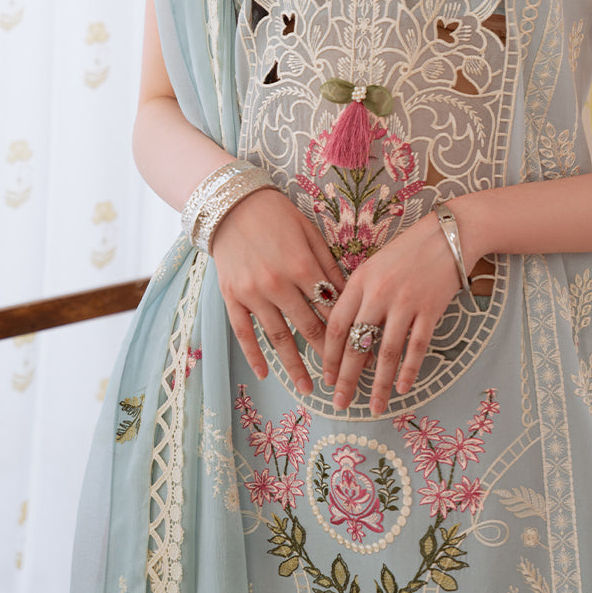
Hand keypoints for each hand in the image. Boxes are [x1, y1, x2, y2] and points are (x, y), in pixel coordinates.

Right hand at [210, 187, 347, 395]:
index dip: (346, 331)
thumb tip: (348, 296)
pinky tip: (265, 373)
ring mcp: (252, 293)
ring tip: (307, 388)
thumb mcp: (310, 233)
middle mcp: (278, 283)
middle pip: (307, 327)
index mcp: (302, 266)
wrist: (232, 204)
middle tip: (340, 378)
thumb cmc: (278, 215)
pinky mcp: (231, 296)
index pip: (329, 308)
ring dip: (293, 365)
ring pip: (277, 337)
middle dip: (326, 355)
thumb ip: (328, 265)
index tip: (360, 351)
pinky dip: (254, 355)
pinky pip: (243, 332)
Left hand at [322, 209, 465, 415]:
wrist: (447, 235)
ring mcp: (405, 302)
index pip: (336, 324)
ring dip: (378, 383)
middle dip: (345, 378)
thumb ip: (358, 296)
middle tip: (340, 402)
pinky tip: (402, 388)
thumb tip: (346, 336)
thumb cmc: (407, 252)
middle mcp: (379, 293)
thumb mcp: (374, 266)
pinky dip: (409, 370)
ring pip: (386, 351)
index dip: (328, 355)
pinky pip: (417, 347)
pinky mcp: (430, 309)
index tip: (325, 377)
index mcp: (360, 281)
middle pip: (356, 343)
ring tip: (373, 406)